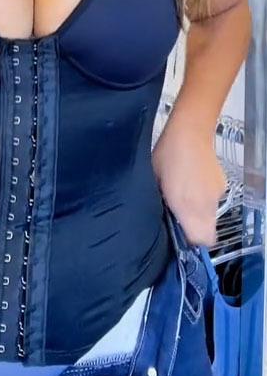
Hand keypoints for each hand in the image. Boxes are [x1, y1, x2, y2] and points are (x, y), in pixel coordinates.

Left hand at [152, 124, 226, 246]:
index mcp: (188, 207)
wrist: (189, 131)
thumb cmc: (165, 155)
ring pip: (210, 217)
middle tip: (178, 221)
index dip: (190, 243)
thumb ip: (160, 205)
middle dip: (194, 232)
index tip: (178, 237)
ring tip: (182, 198)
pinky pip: (213, 201)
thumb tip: (161, 218)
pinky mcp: (222, 184)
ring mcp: (216, 194)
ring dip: (198, 215)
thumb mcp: (154, 183)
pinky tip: (191, 185)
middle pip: (208, 233)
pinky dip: (203, 200)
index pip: (199, 241)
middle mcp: (206, 205)